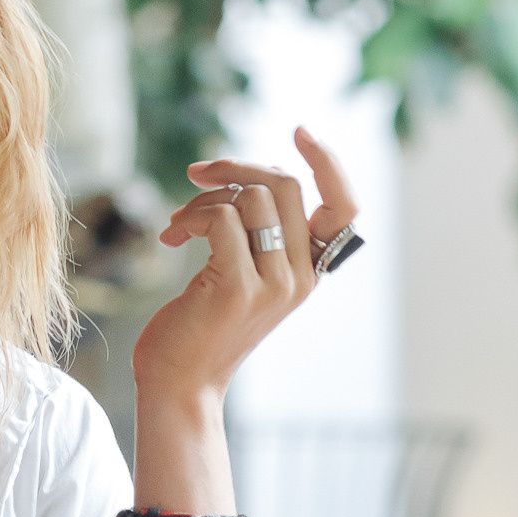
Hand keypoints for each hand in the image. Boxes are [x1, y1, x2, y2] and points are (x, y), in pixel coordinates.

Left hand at [132, 126, 357, 407]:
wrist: (178, 384)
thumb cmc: (201, 325)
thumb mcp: (242, 274)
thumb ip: (260, 232)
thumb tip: (255, 172)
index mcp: (309, 271)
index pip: (345, 206)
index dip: (329, 163)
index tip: (300, 132)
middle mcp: (300, 277)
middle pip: (287, 185)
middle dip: (236, 167)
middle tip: (198, 174)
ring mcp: (273, 284)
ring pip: (251, 197)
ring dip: (203, 199)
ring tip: (178, 225)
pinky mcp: (238, 288)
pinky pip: (221, 219)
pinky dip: (190, 217)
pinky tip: (172, 239)